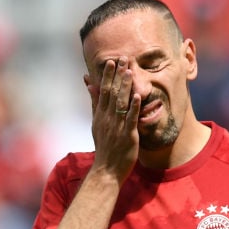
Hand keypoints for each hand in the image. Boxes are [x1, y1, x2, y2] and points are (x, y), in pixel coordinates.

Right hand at [87, 56, 141, 184]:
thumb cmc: (104, 148)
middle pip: (111, 93)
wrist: (106, 170)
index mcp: (100, 115)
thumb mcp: (96, 123)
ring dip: (125, 86)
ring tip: (129, 71)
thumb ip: (95, 104)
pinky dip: (134, 107)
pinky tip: (137, 95)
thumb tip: (90, 86)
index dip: (108, 76)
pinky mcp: (127, 135)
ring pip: (121, 103)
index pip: (104, 92)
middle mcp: (107, 118)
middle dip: (117, 76)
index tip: (112, 62)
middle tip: (123, 59)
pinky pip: (130, 119)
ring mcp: (117, 126)